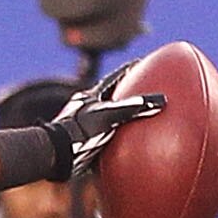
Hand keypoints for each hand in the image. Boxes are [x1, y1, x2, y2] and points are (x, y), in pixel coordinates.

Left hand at [44, 77, 159, 177]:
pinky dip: (118, 140)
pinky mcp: (83, 143)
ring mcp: (84, 125)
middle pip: (111, 96)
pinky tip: (129, 149)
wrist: (55, 156)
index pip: (115, 78)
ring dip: (122, 118)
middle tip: (145, 89)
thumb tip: (162, 100)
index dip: (131, 69)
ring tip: (140, 120)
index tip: (145, 61)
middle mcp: (87, 108)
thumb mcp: (109, 116)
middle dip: (127, 93)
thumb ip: (134, 108)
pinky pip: (106, 138)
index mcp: (92, 97)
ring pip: (107, 117)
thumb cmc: (79, 132)